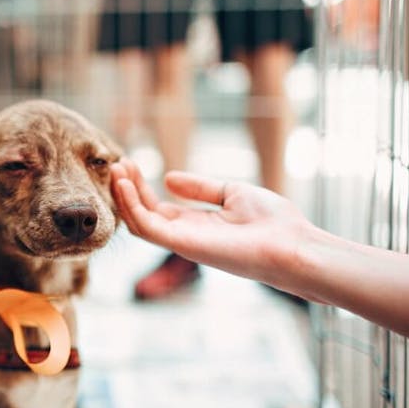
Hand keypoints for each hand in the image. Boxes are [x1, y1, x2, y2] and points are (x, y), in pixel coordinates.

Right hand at [110, 159, 313, 284]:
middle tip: (117, 163)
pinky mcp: (183, 245)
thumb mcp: (232, 192)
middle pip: (143, 214)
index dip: (140, 186)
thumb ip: (200, 188)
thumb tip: (168, 178)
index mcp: (196, 225)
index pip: (157, 207)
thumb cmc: (272, 222)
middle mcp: (185, 235)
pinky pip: (147, 227)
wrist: (293, 244)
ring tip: (116, 169)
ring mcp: (183, 242)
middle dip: (127, 189)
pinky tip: (125, 184)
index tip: (129, 163)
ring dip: (123, 196)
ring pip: (138, 222)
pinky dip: (132, 206)